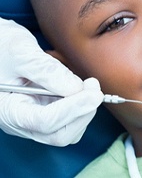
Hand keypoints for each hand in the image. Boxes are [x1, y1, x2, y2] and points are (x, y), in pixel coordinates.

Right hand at [0, 18, 102, 145]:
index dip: (73, 108)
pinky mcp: (47, 110)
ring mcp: (36, 118)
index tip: (94, 93)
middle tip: (94, 87)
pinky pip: (71, 118)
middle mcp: (23, 121)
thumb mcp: (21, 52)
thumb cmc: (2, 47)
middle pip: (60, 134)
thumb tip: (76, 88)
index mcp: (10, 110)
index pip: (45, 121)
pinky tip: (81, 87)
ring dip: (85, 109)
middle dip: (83, 112)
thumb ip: (46, 70)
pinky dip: (82, 105)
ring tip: (87, 84)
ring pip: (69, 129)